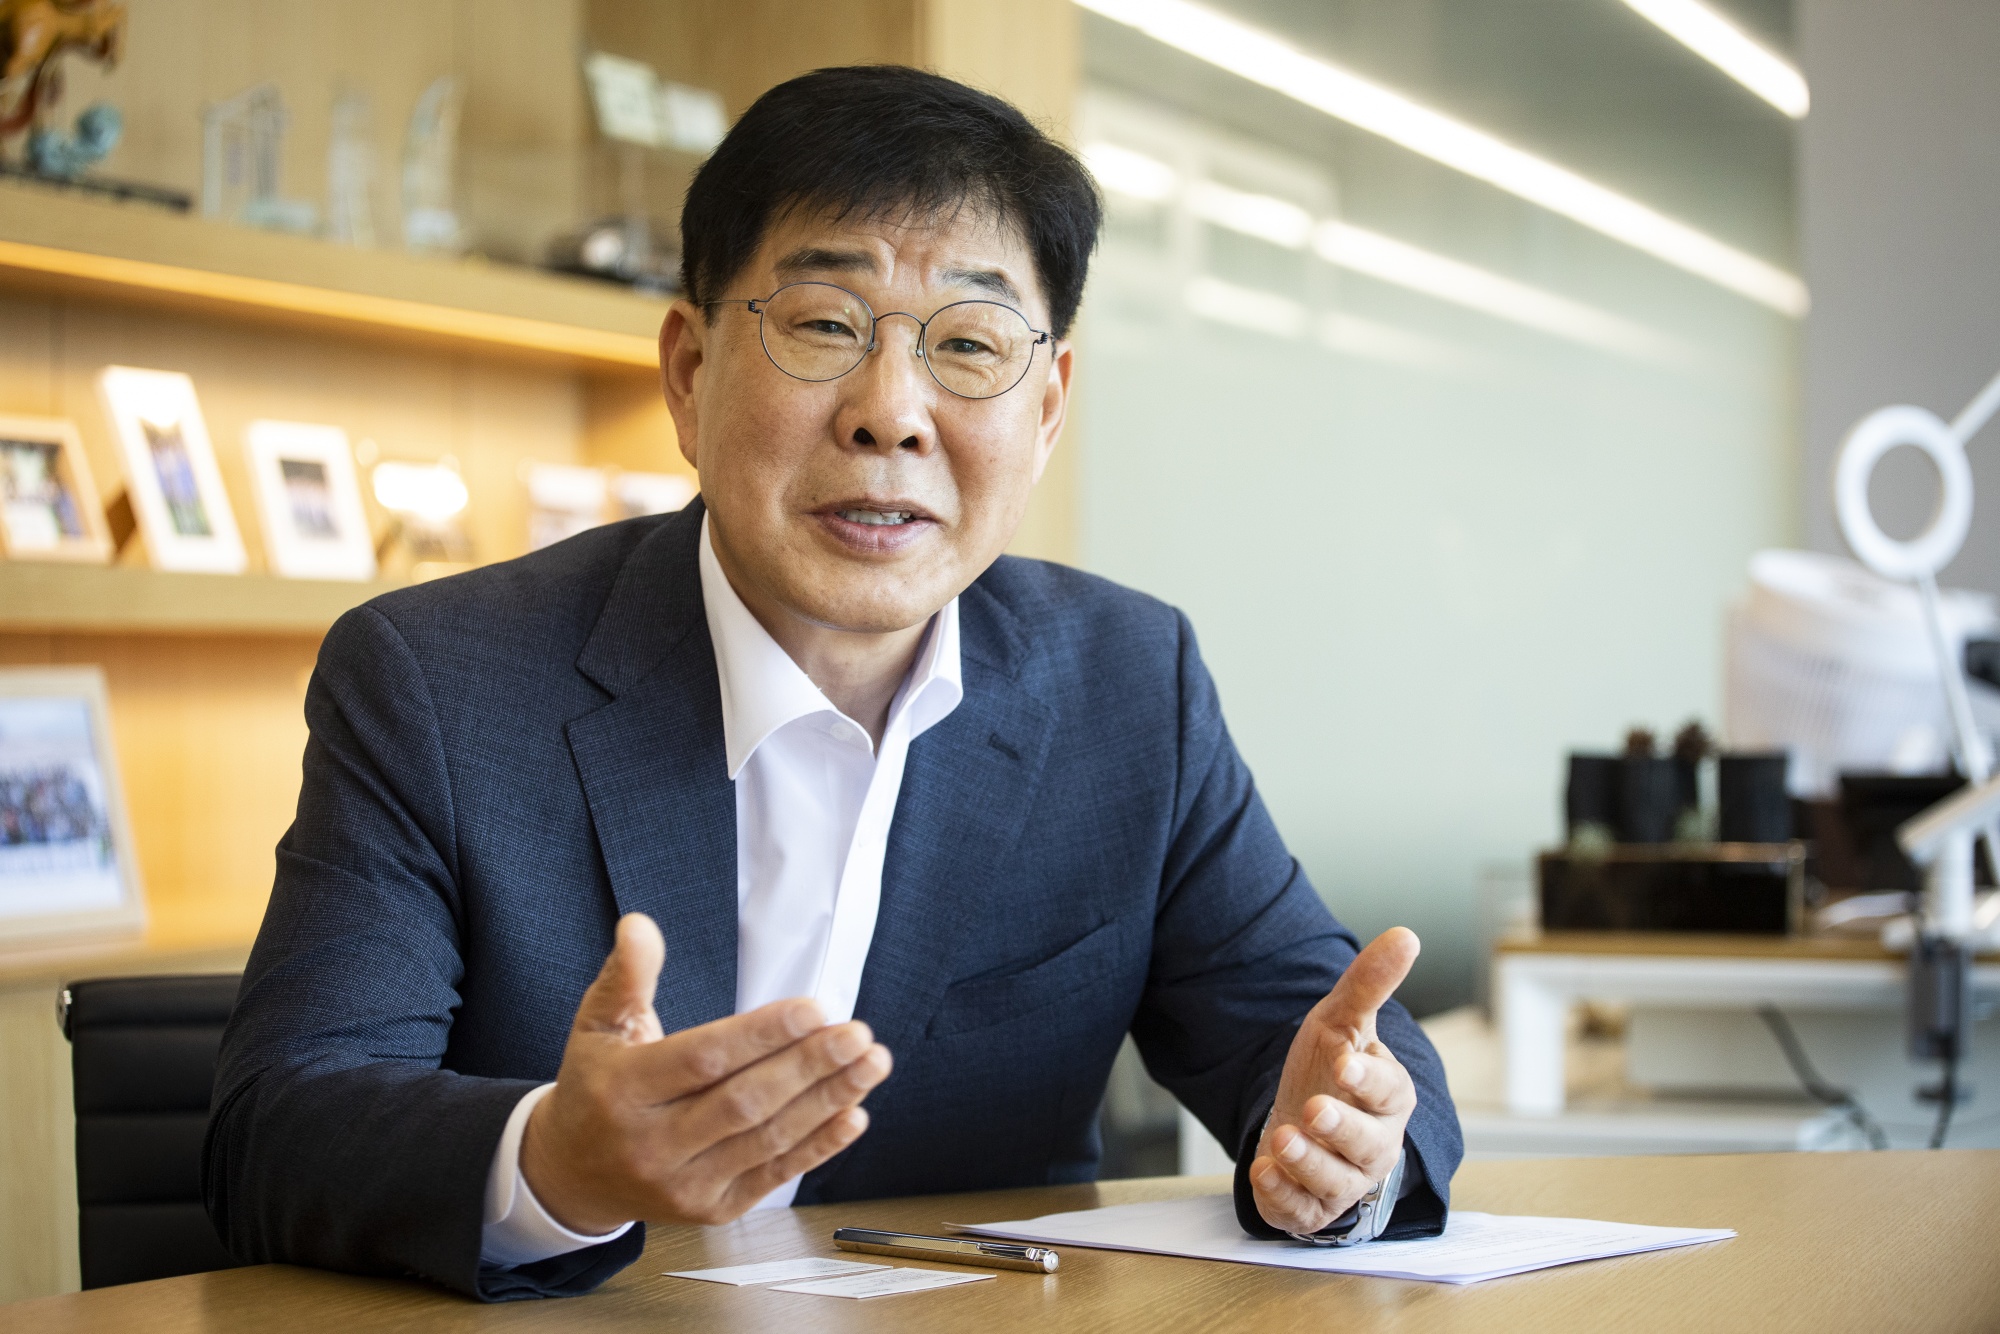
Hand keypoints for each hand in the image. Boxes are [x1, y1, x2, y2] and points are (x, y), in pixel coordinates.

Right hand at [521, 913, 892, 1232]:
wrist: (574, 1173)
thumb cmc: (596, 1087)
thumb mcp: (597, 1025)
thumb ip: (626, 975)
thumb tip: (640, 926)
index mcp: (623, 1092)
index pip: (703, 1060)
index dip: (763, 1034)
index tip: (814, 1008)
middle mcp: (652, 1145)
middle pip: (744, 1102)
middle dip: (809, 1065)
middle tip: (857, 1033)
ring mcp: (684, 1184)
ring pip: (767, 1139)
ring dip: (827, 1100)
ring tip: (870, 1064)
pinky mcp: (712, 1209)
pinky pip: (774, 1176)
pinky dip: (818, 1146)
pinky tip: (853, 1115)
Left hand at [1250, 927, 1419, 1235]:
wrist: (1301, 1121)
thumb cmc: (1330, 1070)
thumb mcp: (1341, 1022)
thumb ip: (1370, 983)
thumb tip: (1406, 935)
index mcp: (1388, 1098)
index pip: (1390, 1092)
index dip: (1369, 1080)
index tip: (1346, 1063)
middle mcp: (1373, 1145)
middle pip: (1368, 1145)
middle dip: (1342, 1128)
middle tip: (1315, 1108)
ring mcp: (1342, 1179)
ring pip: (1335, 1181)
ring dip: (1307, 1163)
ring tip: (1282, 1139)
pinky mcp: (1309, 1206)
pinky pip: (1301, 1211)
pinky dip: (1281, 1195)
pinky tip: (1261, 1171)